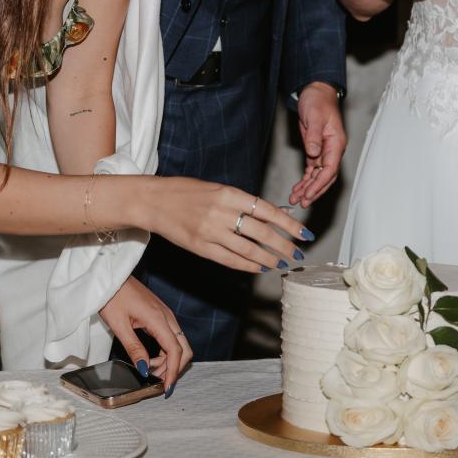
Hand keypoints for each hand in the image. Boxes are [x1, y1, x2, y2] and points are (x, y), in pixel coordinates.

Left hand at [99, 277, 192, 388]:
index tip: (167, 388)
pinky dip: (165, 352)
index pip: (175, 350)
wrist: (111, 276)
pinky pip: (170, 337)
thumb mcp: (119, 325)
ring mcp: (165, 315)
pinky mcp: (160, 315)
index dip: (174, 371)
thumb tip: (145, 369)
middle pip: (184, 348)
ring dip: (169, 361)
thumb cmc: (112, 296)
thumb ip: (134, 348)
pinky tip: (150, 358)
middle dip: (174, 368)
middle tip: (156, 381)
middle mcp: (167, 316)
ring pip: (178, 343)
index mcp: (158, 318)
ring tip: (150, 370)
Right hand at [145, 177, 309, 272]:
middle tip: (297, 252)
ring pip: (248, 250)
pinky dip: (248, 265)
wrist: (154, 201)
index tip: (303, 233)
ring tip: (281, 262)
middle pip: (261, 233)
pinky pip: (230, 260)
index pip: (267, 211)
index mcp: (228, 193)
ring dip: (268, 258)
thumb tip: (273, 218)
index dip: (288, 224)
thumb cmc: (188, 192)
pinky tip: (260, 267)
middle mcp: (221, 213)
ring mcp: (210, 232)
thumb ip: (243, 204)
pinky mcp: (200, 247)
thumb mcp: (218, 190)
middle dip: (283, 245)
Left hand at [290, 82, 345, 205]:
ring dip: (308, 188)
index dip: (319, 184)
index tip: (308, 195)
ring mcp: (324, 151)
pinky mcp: (315, 150)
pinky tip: (297, 189)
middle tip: (302, 203)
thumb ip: (314, 136)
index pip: (330, 170)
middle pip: (326, 177)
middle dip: (314, 191)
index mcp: (336, 143)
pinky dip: (305, 180)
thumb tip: (314, 153)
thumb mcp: (314, 116)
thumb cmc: (317, 101)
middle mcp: (332, 150)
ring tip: (295, 199)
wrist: (315, 92)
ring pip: (318, 176)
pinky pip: (312, 170)